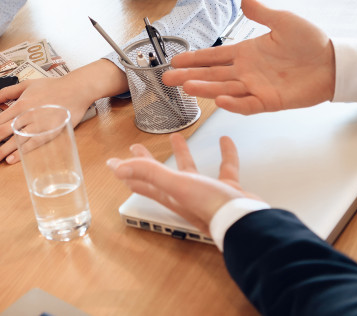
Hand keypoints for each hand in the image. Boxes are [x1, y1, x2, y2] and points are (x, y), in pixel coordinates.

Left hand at [0, 72, 96, 167]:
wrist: (75, 89)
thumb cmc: (52, 86)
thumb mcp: (26, 84)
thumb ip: (6, 92)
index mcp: (18, 105)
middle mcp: (25, 115)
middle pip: (0, 133)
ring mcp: (37, 124)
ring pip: (14, 140)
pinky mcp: (49, 132)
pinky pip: (32, 144)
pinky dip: (21, 152)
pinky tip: (11, 160)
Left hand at [108, 133, 251, 234]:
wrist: (245, 221)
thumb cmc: (210, 205)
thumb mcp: (177, 185)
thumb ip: (150, 174)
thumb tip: (120, 169)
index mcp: (169, 194)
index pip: (140, 181)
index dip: (125, 171)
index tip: (112, 163)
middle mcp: (183, 194)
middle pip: (159, 174)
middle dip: (146, 161)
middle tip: (136, 146)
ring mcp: (204, 193)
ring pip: (190, 169)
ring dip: (182, 153)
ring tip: (176, 136)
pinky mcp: (226, 190)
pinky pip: (224, 169)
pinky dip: (225, 155)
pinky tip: (225, 142)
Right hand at [161, 0, 335, 113]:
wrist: (334, 62)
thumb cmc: (311, 42)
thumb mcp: (283, 21)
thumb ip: (261, 13)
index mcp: (247, 52)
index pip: (214, 56)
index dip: (195, 58)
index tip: (176, 59)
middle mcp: (247, 71)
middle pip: (212, 75)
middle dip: (189, 76)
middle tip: (168, 78)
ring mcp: (256, 87)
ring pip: (224, 89)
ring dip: (205, 89)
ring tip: (186, 86)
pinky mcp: (270, 100)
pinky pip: (248, 104)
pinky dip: (234, 103)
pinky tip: (219, 100)